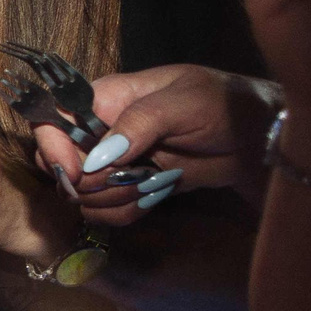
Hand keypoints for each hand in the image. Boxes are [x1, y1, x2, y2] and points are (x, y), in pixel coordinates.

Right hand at [30, 65, 279, 223]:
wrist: (258, 139)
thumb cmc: (225, 105)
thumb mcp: (186, 103)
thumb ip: (141, 123)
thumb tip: (101, 155)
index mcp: (105, 98)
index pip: (53, 120)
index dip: (54, 148)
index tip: (76, 173)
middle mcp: (100, 130)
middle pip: (59, 164)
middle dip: (87, 183)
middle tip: (127, 181)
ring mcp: (113, 162)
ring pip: (82, 194)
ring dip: (112, 199)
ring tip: (150, 186)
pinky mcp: (128, 187)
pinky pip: (106, 211)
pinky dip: (125, 212)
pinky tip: (153, 197)